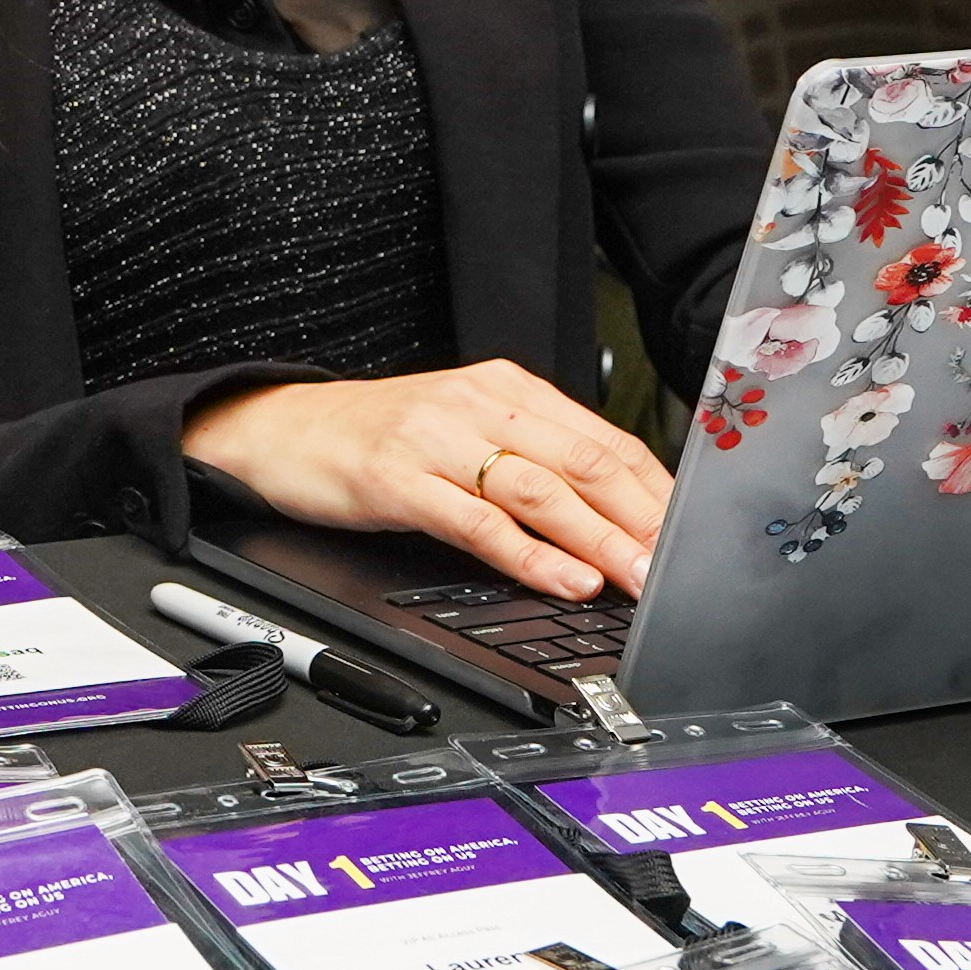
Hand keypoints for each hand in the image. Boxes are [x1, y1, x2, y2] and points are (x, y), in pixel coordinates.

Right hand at [182, 358, 672, 598]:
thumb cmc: (376, 436)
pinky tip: (561, 577)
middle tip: (678, 568)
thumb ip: (530, 459)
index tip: (691, 537)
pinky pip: (477, 521)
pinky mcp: (399, 478)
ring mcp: (438, 440)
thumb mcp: (462, 430)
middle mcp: (478, 405)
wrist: (279, 426)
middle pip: (584, 463)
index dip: (656, 492)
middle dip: (641, 521)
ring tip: (635, 580)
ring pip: (540, 492)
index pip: (604, 440)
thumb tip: (609, 515)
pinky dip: (528, 555)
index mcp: (507, 389)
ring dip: (598, 542)